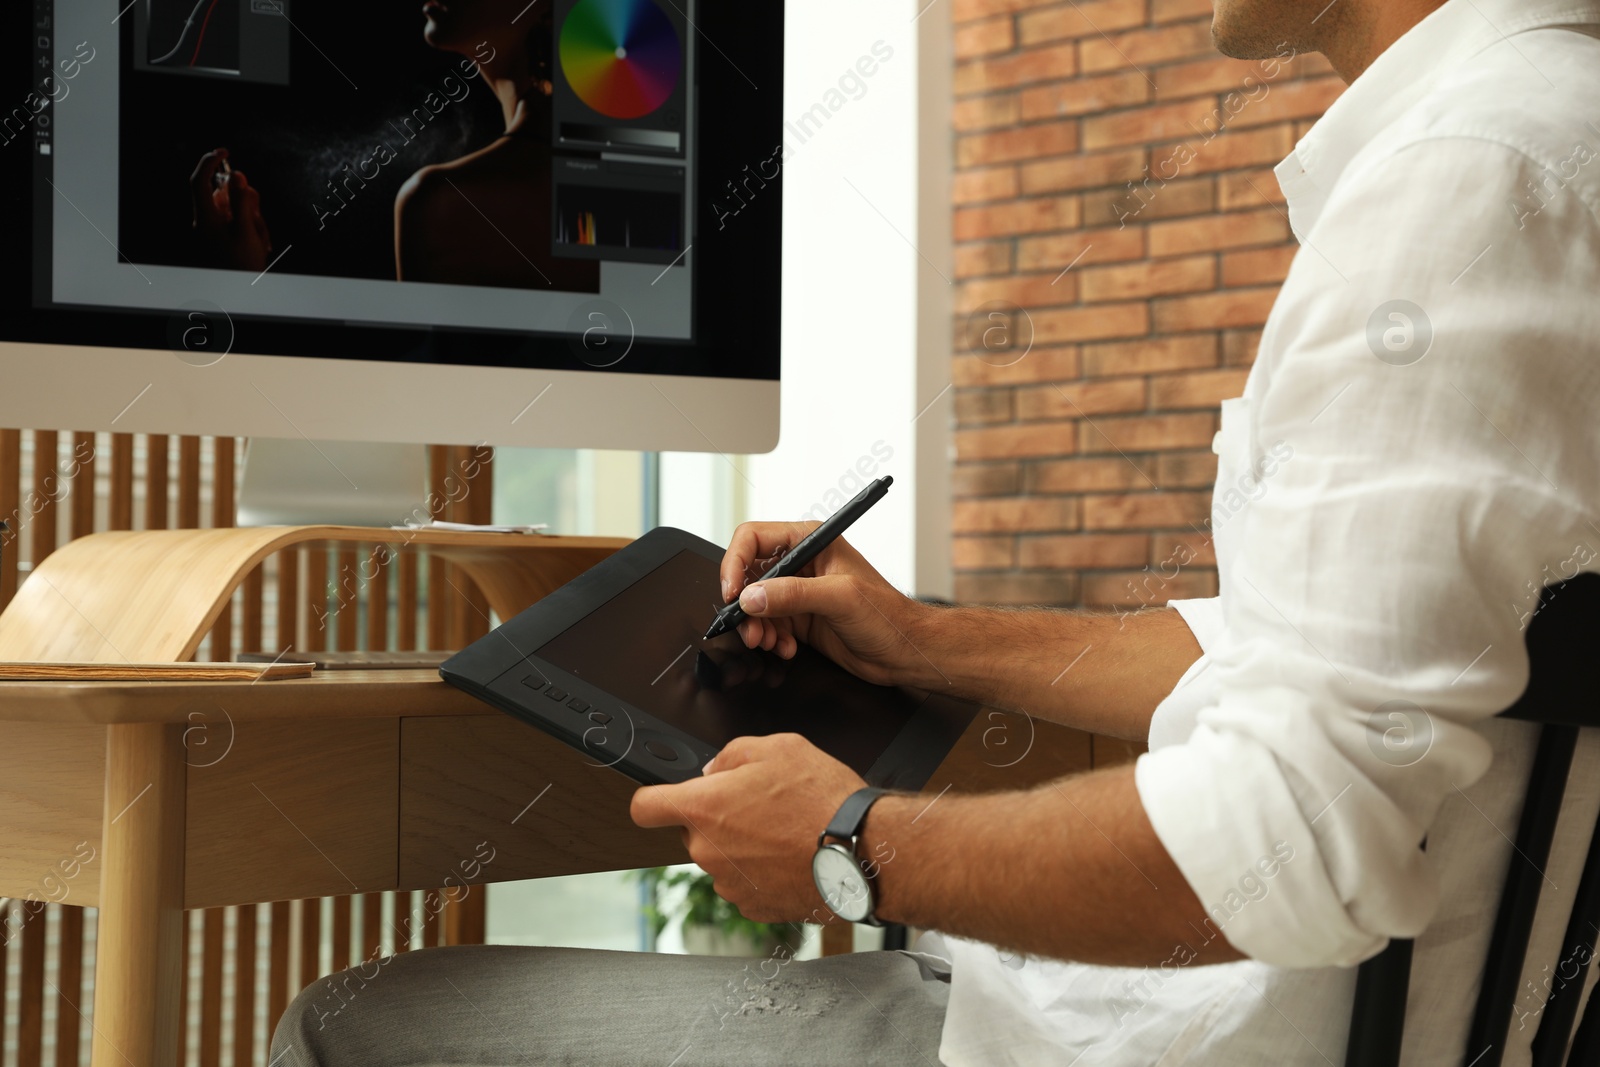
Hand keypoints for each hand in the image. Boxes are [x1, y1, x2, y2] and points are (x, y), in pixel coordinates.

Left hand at [190, 148, 272, 270]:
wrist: (238, 294)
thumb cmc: (242, 265)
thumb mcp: (246, 231)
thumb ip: (241, 200)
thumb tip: (236, 174)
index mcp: (206, 219)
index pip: (201, 180)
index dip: (210, 161)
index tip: (224, 150)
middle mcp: (205, 222)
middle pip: (222, 194)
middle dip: (243, 198)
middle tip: (257, 214)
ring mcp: (212, 230)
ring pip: (232, 208)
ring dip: (251, 217)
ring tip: (261, 239)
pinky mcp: (220, 237)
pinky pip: (235, 222)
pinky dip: (250, 227)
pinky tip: (259, 243)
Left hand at [629, 733, 866, 923]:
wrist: (862, 852)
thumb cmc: (823, 800)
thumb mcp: (779, 747)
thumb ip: (732, 755)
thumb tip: (714, 770)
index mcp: (704, 808)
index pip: (644, 808)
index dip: (653, 799)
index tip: (664, 798)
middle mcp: (707, 851)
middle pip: (694, 832)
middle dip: (718, 818)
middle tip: (760, 805)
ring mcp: (728, 884)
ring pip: (722, 858)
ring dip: (743, 846)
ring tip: (786, 831)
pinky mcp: (753, 907)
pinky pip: (746, 883)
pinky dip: (763, 871)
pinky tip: (792, 855)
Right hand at [719, 521, 929, 686]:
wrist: (905, 651)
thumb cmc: (888, 615)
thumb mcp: (841, 598)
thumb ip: (793, 595)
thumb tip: (752, 597)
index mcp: (812, 541)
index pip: (754, 538)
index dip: (735, 563)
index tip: (732, 593)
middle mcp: (802, 563)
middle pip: (748, 574)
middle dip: (744, 604)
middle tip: (750, 628)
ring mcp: (798, 592)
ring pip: (754, 604)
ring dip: (756, 626)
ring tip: (770, 642)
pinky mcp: (799, 618)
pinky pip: (767, 625)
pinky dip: (770, 639)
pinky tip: (788, 649)